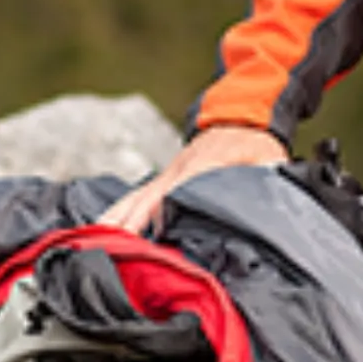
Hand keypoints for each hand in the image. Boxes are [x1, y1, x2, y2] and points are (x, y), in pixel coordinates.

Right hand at [98, 124, 286, 233]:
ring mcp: (167, 173)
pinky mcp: (163, 179)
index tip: (147, 234)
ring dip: (114, 218)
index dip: (161, 211)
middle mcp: (178, 169)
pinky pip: (136, 196)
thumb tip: (270, 192)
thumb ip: (269, 173)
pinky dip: (118, 213)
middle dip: (126, 221)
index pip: (178, 189)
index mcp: (204, 164)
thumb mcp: (269, 156)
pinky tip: (103, 230)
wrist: (242, 114)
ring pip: (134, 197)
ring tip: (92, 241)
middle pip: (146, 196)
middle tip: (108, 247)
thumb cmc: (256, 142)